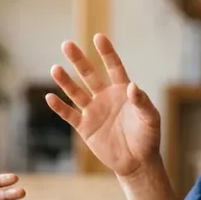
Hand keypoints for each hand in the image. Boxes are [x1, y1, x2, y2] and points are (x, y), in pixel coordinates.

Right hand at [47, 34, 160, 178]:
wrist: (137, 162)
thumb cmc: (148, 137)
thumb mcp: (150, 119)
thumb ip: (142, 102)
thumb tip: (132, 86)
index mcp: (122, 90)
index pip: (113, 67)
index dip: (107, 53)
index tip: (99, 37)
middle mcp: (105, 96)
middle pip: (89, 75)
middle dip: (78, 60)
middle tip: (66, 44)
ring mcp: (93, 111)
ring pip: (76, 93)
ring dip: (65, 81)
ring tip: (55, 68)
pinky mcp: (85, 127)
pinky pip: (69, 115)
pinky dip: (60, 107)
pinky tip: (50, 97)